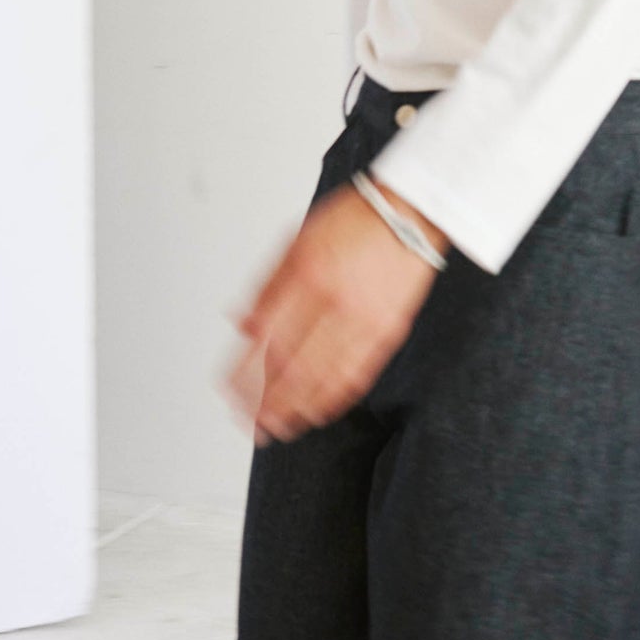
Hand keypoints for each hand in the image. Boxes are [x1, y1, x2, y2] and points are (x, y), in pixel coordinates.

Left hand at [219, 178, 448, 443]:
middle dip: (264, 400)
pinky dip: (334, 398)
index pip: (264, 338)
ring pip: (323, 377)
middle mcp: (333, 301)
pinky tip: (317, 411)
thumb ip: (266, 285)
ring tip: (276, 427)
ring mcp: (363, 320)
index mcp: (306, 275)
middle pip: (290, 365)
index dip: (244, 371)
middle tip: (247, 420)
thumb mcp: (296, 240)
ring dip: (295, 408)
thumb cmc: (355, 219)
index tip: (229, 391)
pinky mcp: (388, 331)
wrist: (410, 212)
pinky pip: (357, 374)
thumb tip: (242, 324)